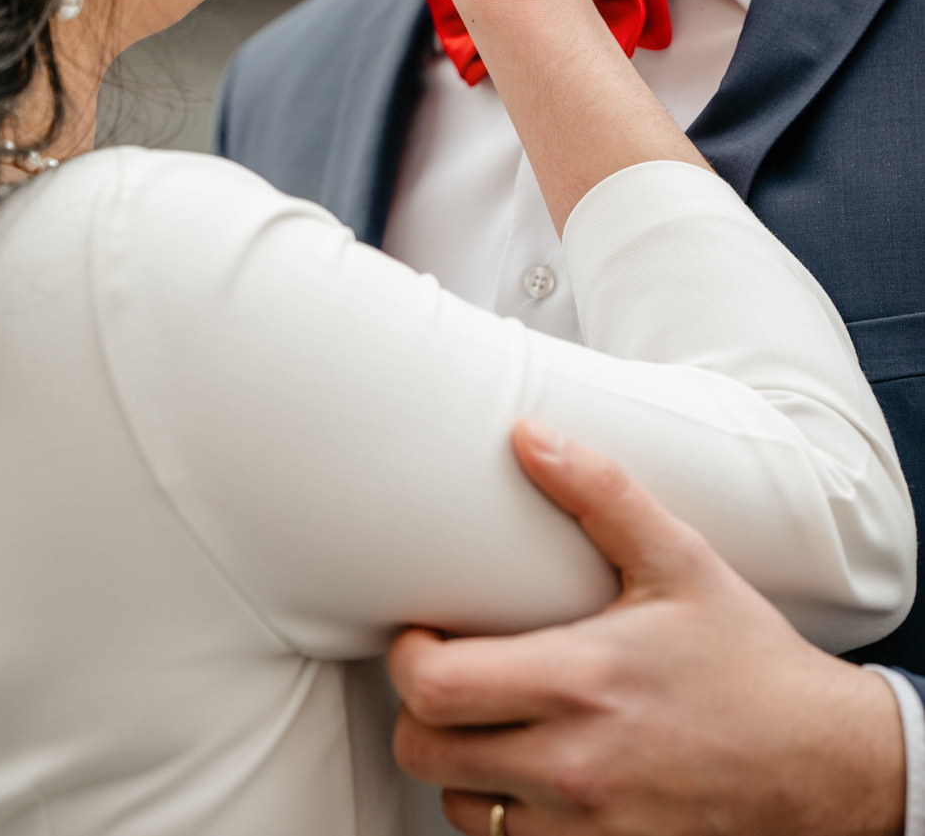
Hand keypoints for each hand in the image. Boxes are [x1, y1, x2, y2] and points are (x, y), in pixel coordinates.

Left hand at [388, 422, 906, 835]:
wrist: (823, 766)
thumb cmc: (746, 661)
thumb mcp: (679, 561)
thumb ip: (600, 492)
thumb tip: (528, 435)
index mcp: (579, 683)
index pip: (432, 688)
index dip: (407, 657)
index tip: (424, 633)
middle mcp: (572, 766)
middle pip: (426, 750)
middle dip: (420, 707)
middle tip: (446, 672)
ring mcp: (585, 829)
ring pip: (459, 806)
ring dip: (461, 764)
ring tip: (492, 720)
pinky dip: (504, 813)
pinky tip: (530, 770)